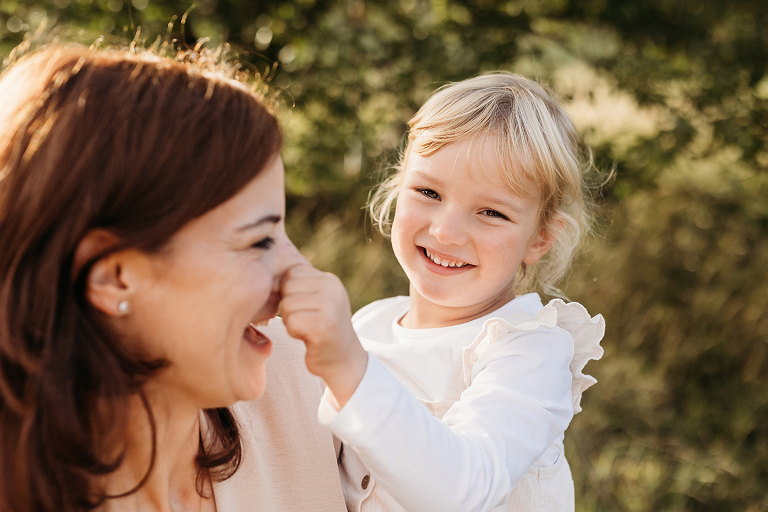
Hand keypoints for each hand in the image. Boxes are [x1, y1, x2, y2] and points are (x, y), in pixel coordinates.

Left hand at [279, 264, 367, 408]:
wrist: (344, 361)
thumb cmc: (322, 330)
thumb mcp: (316, 300)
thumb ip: (299, 285)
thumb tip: (263, 273)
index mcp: (330, 280)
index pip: (292, 273)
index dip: (288, 292)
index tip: (303, 309)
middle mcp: (333, 289)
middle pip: (287, 287)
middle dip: (288, 307)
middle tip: (305, 321)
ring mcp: (331, 307)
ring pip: (287, 305)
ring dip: (291, 321)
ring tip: (307, 329)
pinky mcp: (324, 326)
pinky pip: (292, 322)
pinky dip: (294, 332)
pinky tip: (308, 338)